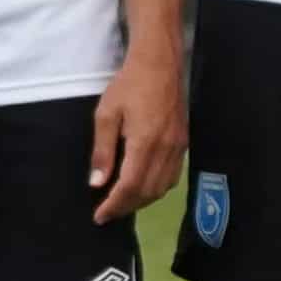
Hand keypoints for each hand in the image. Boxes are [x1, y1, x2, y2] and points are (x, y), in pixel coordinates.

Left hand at [89, 43, 184, 223]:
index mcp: (145, 143)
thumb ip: (102, 151)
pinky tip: (142, 188)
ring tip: (122, 204)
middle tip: (107, 213)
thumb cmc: (128, 85)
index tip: (99, 216)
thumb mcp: (106, 114)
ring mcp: (178, 147)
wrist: (160, 64)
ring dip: (142, 201)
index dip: (114, 205)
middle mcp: (166, 150)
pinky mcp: (184, 143)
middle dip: (126, 207)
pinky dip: (156, 189)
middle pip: (147, 192)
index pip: (130, 186)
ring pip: (162, 187)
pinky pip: (172, 176)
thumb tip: (97, 183)